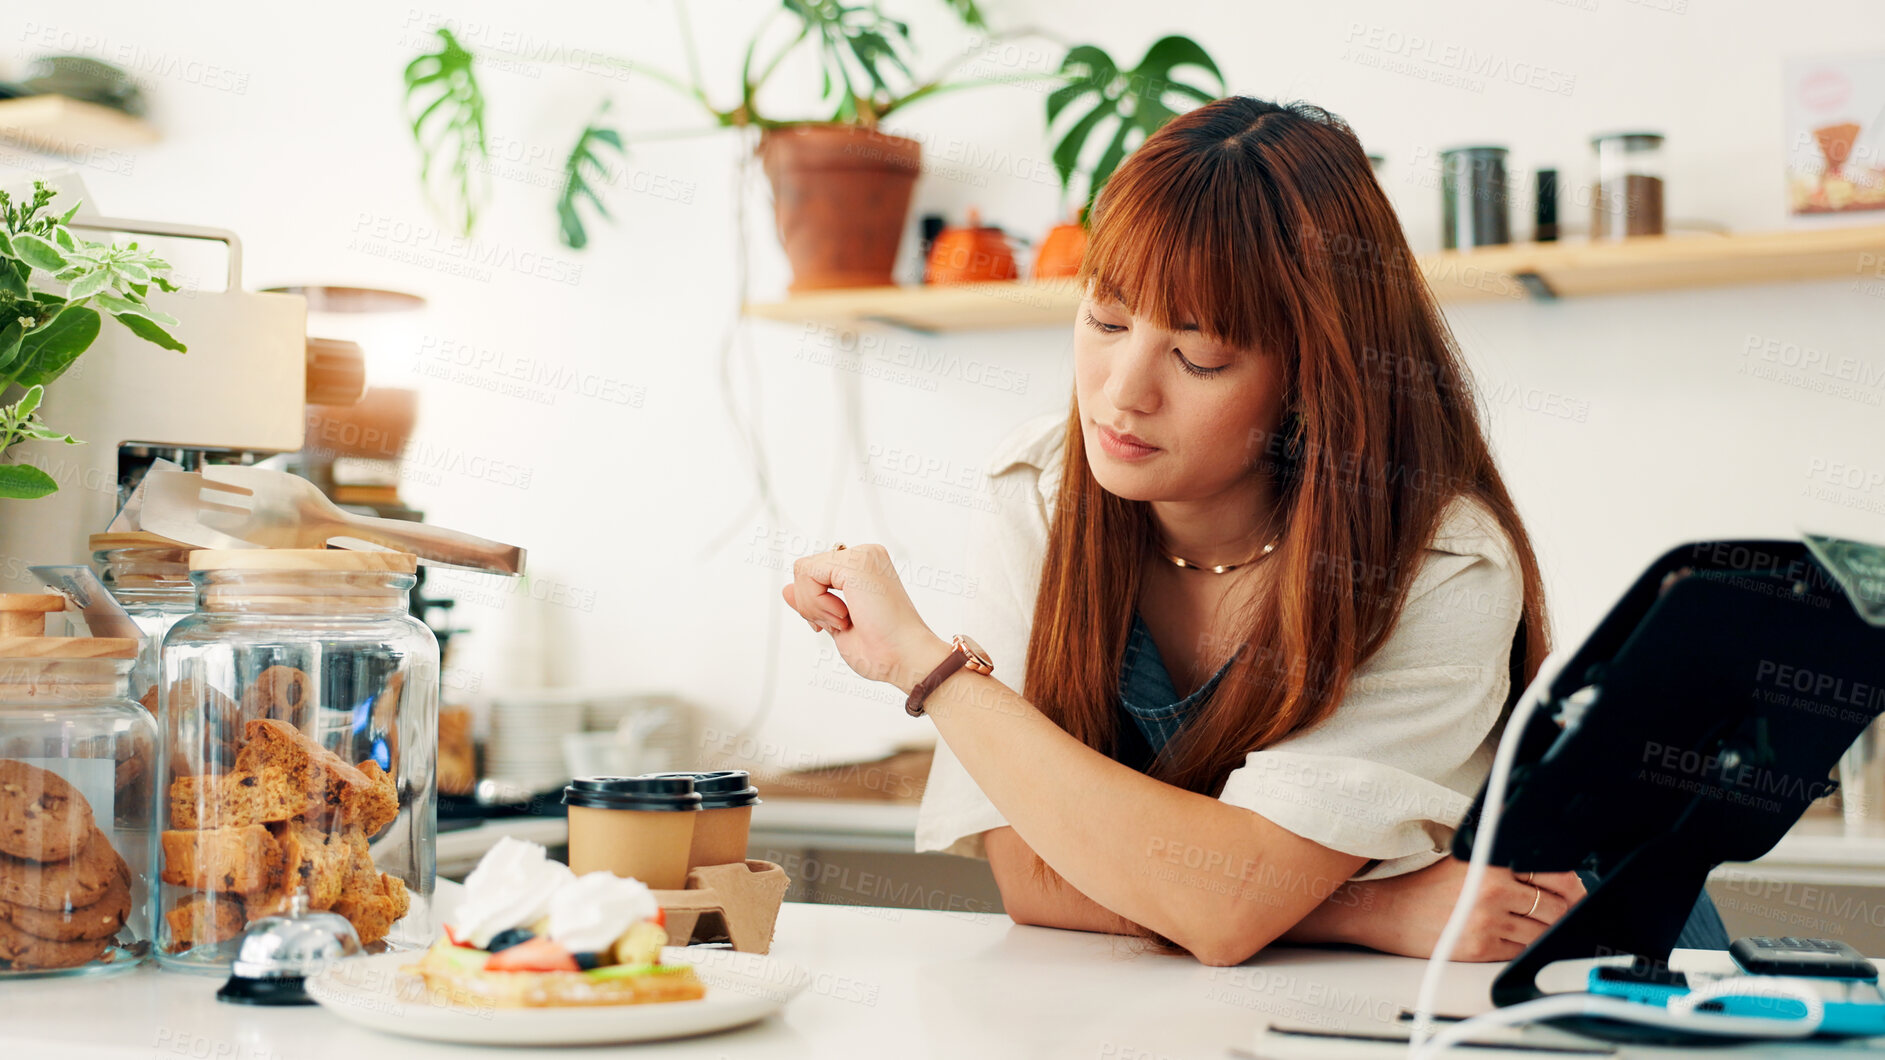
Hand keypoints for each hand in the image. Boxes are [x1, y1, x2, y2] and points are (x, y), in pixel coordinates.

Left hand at [781, 543, 949, 694]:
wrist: (905, 659)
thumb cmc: (881, 650)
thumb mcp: (836, 623)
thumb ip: (813, 603)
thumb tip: (786, 589)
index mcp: (865, 566)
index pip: (816, 573)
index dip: (815, 603)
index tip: (838, 624)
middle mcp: (866, 555)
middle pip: (806, 570)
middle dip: (812, 605)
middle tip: (841, 624)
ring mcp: (862, 555)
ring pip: (803, 571)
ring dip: (814, 606)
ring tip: (845, 621)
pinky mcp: (856, 563)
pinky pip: (807, 574)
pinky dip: (816, 603)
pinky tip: (844, 616)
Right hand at [1330, 859, 1585, 961]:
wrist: (1388, 913)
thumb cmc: (1426, 888)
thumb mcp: (1465, 860)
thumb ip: (1504, 857)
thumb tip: (1553, 867)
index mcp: (1489, 861)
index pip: (1553, 872)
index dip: (1572, 885)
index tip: (1574, 891)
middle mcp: (1490, 888)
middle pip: (1556, 905)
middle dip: (1563, 912)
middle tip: (1557, 912)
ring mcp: (1486, 920)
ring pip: (1543, 932)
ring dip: (1545, 932)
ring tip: (1531, 925)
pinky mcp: (1480, 948)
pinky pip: (1522, 952)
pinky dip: (1523, 948)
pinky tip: (1510, 938)